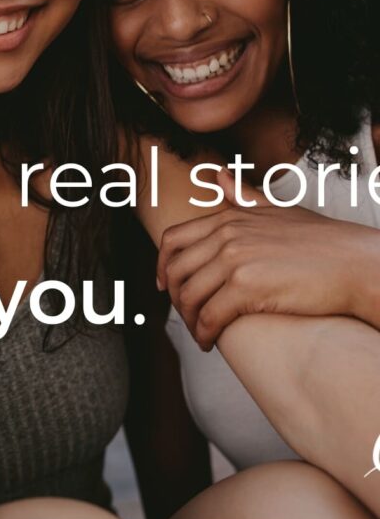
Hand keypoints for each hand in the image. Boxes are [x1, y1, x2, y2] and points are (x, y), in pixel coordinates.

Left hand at [158, 170, 379, 349]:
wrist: (356, 263)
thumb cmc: (322, 241)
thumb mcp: (278, 209)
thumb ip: (244, 195)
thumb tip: (218, 175)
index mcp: (228, 217)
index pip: (173, 239)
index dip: (162, 264)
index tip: (163, 284)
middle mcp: (225, 235)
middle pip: (176, 270)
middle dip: (174, 297)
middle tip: (184, 315)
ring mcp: (234, 260)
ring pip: (189, 296)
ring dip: (188, 320)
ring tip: (199, 334)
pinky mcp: (246, 287)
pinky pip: (209, 316)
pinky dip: (203, 333)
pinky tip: (210, 343)